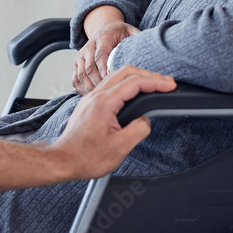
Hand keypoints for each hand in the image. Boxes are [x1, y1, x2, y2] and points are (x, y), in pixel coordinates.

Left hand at [50, 66, 173, 179]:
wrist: (63, 161)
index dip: (156, 82)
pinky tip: (134, 93)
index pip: (135, 82)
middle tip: (166, 83)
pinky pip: (111, 85)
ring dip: (137, 78)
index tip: (170, 86)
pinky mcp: (90, 104)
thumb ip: (139, 130)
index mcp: (104, 102)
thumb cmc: (86, 157)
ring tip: (154, 85)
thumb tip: (146, 121)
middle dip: (149, 75)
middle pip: (126, 72)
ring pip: (117, 76)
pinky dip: (126, 84)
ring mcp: (91, 98)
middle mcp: (96, 95)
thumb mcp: (120, 148)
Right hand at [73, 17, 140, 94]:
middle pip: (90, 67)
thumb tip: (156, 48)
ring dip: (91, 88)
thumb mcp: (131, 31)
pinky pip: (76, 79)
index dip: (105, 70)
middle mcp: (89, 46)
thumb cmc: (120, 32)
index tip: (113, 83)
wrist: (104, 27)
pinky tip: (92, 97)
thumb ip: (140, 39)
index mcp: (102, 38)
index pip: (101, 56)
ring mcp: (80, 55)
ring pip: (82, 74)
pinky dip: (82, 89)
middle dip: (99, 83)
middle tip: (110, 97)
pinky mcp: (76, 63)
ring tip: (102, 100)